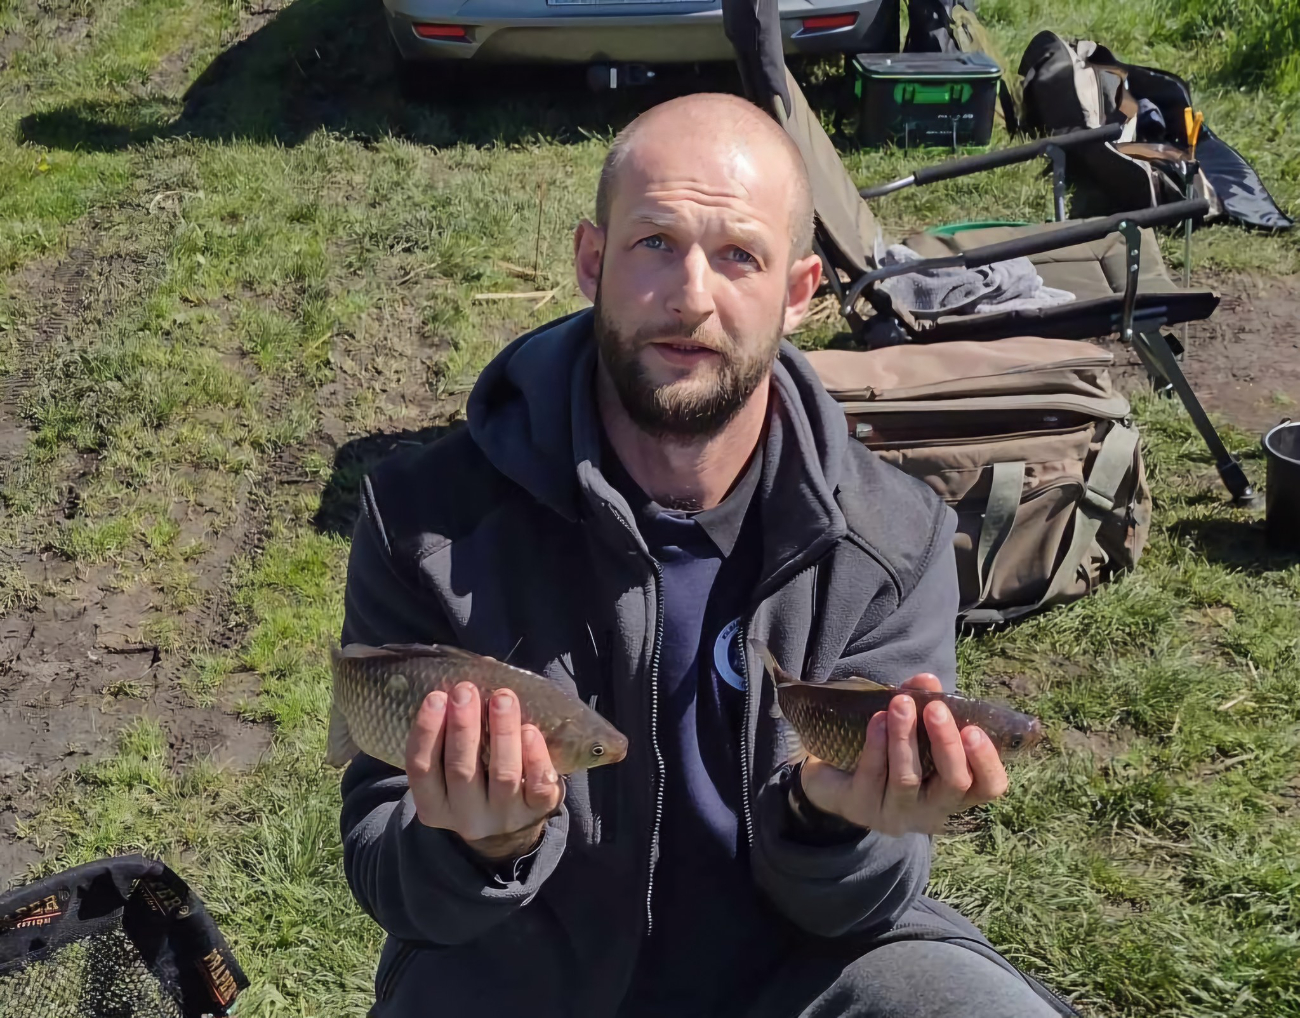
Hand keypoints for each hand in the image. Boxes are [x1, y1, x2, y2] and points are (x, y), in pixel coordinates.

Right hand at [406, 682, 563, 861]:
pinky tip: (530, 731)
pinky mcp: (537, 811)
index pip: (421, 769)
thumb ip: (455, 727)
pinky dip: (535, 757)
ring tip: (503, 698)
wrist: (512, 819)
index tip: (435, 696)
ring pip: (503, 775)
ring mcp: (503, 816)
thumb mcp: (455, 763)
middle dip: (463, 726)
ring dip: (502, 733)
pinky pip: (538, 786)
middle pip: (460, 770)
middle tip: (466, 690)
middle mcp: (466, 816)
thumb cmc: (478, 776)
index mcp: (435, 805)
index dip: (426, 732)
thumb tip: (478, 668)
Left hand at [799, 674, 1008, 835]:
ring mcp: (897, 813)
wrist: (834, 776)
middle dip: (946, 743)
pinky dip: (877, 745)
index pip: (989, 787)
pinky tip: (877, 720)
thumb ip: (923, 702)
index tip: (974, 730)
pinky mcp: (863, 808)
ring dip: (905, 737)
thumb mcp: (911, 727)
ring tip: (901, 703)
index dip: (987, 762)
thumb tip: (928, 680)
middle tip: (936, 708)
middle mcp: (932, 810)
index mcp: (956, 791)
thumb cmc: (888, 750)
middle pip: (953, 784)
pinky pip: (873, 775)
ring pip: (908, 778)